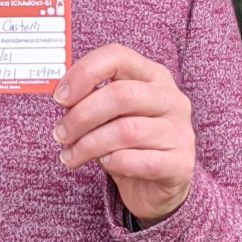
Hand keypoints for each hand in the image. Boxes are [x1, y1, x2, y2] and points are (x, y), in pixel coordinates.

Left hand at [52, 44, 194, 224]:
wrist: (157, 184)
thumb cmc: (127, 141)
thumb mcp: (109, 113)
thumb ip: (90, 99)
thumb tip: (61, 96)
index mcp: (153, 74)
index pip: (117, 56)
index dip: (84, 73)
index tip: (59, 97)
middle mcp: (171, 98)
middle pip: (121, 94)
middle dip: (81, 115)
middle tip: (60, 134)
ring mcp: (181, 130)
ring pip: (127, 131)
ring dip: (89, 145)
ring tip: (71, 156)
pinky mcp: (182, 163)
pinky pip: (143, 161)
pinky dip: (116, 163)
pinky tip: (105, 164)